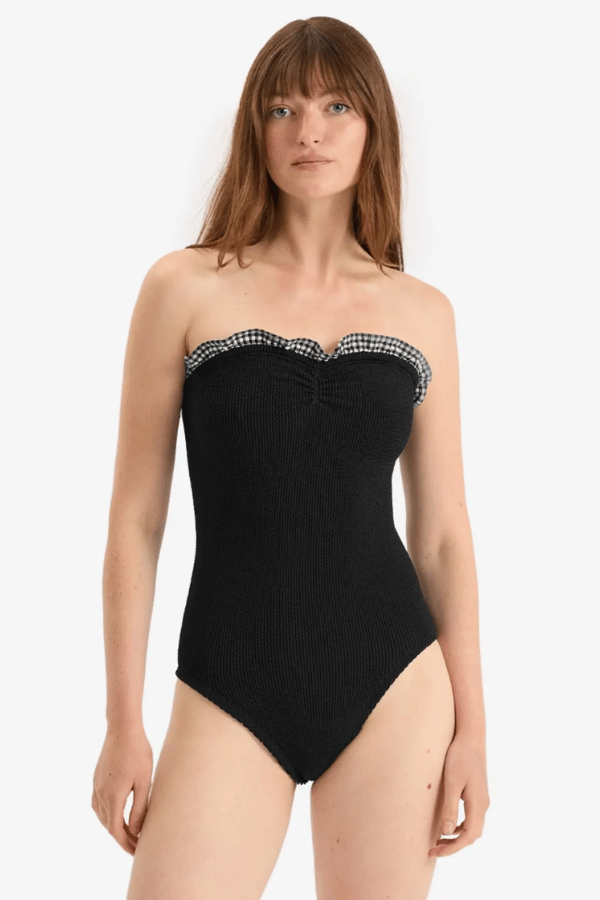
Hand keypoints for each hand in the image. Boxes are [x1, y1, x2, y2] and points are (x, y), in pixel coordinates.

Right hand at [91, 724, 152, 854]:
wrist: (122, 728)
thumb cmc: (138, 752)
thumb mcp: (144, 781)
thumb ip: (140, 808)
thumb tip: (136, 831)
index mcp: (113, 797)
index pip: (117, 830)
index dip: (126, 844)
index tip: (136, 852)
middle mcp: (100, 794)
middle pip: (108, 825)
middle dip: (122, 838)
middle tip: (137, 846)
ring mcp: (96, 786)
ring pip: (102, 816)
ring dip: (114, 827)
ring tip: (129, 833)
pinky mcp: (96, 778)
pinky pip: (98, 804)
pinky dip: (107, 815)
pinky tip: (116, 814)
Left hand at [429, 732, 489, 857]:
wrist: (471, 738)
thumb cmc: (460, 757)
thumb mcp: (452, 783)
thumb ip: (450, 808)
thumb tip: (446, 832)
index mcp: (478, 805)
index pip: (468, 837)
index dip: (452, 848)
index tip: (435, 853)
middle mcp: (483, 805)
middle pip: (471, 835)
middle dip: (453, 845)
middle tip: (433, 850)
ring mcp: (482, 799)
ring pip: (472, 827)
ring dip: (456, 836)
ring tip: (437, 840)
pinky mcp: (478, 793)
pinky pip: (471, 817)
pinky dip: (459, 825)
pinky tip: (447, 823)